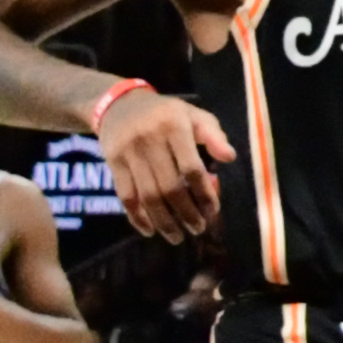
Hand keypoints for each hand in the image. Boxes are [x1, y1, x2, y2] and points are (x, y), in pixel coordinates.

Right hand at [96, 90, 240, 240]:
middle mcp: (150, 140)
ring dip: (163, 221)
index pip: (191, 168)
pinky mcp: (112, 163)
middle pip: (169, 186)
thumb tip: (231, 158)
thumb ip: (213, 135)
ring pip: (147, 196)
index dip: (203, 193)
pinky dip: (137, 217)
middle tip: (198, 229)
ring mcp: (129, 153)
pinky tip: (149, 230)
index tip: (213, 211)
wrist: (119, 105)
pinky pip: (125, 196)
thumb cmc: (166, 114)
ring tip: (177, 237)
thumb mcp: (193, 114)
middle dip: (186, 213)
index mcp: (174, 126)